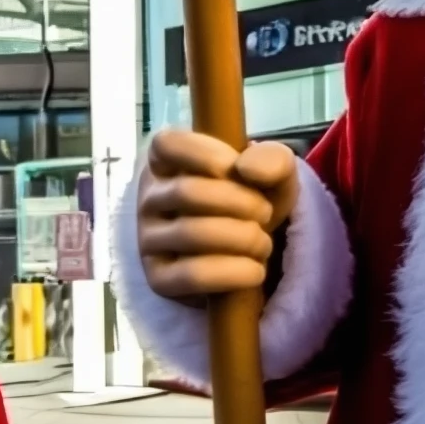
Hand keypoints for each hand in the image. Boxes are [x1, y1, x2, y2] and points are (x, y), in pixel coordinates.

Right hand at [137, 129, 298, 301]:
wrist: (254, 247)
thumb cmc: (256, 196)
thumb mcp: (275, 172)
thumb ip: (271, 158)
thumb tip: (246, 168)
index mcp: (168, 160)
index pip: (168, 144)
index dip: (210, 155)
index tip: (242, 170)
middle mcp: (150, 198)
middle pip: (187, 192)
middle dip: (240, 202)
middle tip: (265, 213)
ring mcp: (149, 240)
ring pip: (192, 234)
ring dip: (243, 238)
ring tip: (262, 242)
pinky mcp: (159, 279)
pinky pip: (192, 276)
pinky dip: (234, 273)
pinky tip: (255, 270)